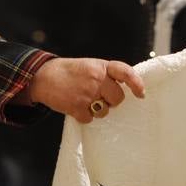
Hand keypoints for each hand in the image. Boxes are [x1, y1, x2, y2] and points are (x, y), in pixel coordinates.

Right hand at [26, 57, 145, 122]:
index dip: (136, 83)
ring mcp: (87, 94)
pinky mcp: (77, 108)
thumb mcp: (90, 66)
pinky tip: (76, 106)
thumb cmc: (70, 71)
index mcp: (101, 66)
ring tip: (85, 100)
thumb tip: (125, 89)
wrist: (44, 76)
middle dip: (112, 101)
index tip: (141, 94)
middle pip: (118, 98)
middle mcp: (97, 79)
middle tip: (100, 97)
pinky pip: (89, 119)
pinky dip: (84, 116)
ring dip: (97, 110)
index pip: (125, 72)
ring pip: (105, 111)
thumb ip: (106, 75)